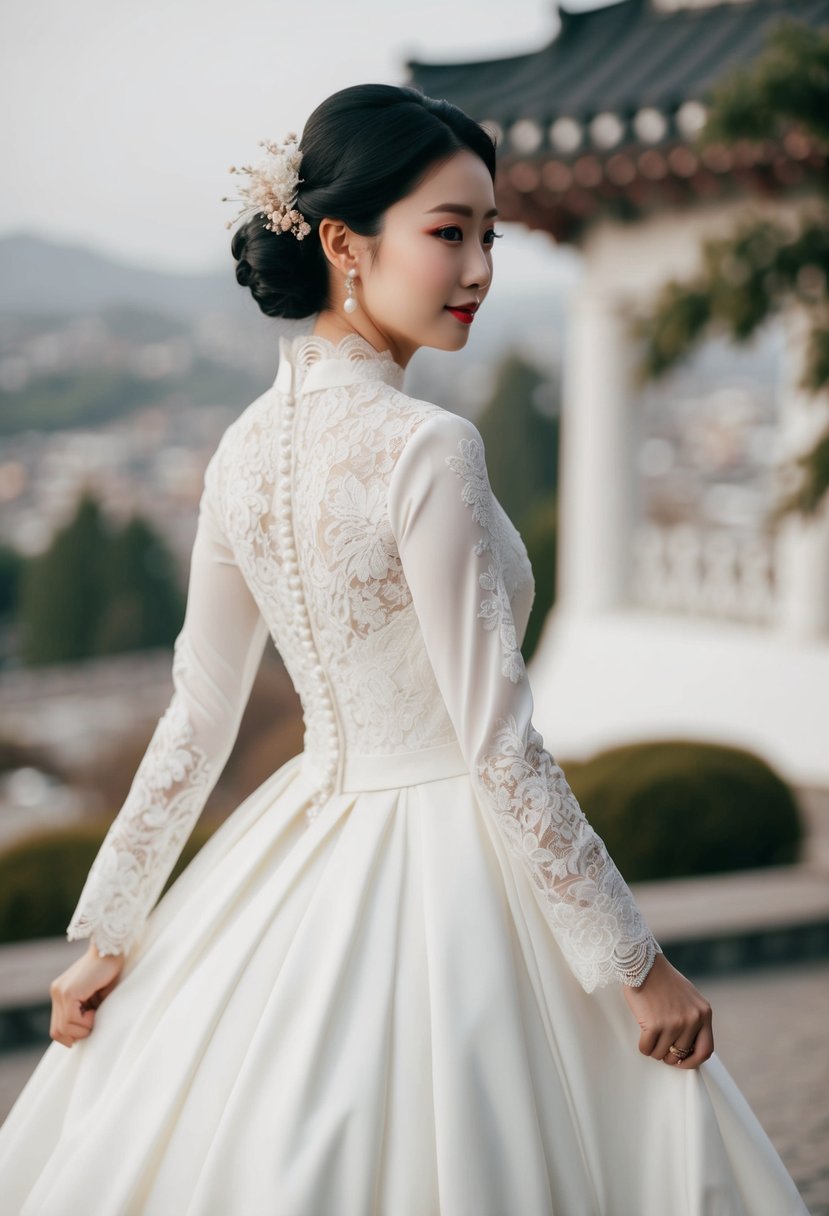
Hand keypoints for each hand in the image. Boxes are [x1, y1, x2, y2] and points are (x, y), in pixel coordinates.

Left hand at [49, 942, 125, 1047]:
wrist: (112, 948)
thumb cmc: (110, 970)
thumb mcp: (95, 995)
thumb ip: (85, 1010)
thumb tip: (82, 1033)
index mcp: (60, 993)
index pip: (57, 1028)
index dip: (74, 1034)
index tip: (91, 1024)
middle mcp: (56, 992)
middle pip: (57, 1032)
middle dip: (78, 1034)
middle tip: (94, 1020)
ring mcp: (60, 992)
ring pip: (63, 1029)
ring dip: (83, 1028)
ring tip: (96, 1012)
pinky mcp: (68, 992)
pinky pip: (71, 1020)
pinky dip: (85, 1022)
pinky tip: (96, 1008)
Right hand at [622, 951, 713, 1069]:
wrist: (644, 964)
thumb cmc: (663, 979)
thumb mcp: (689, 998)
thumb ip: (694, 1019)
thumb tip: (689, 1046)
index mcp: (704, 1013)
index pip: (706, 1050)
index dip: (693, 1061)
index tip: (681, 1062)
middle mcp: (692, 1020)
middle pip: (680, 1054)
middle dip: (669, 1056)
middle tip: (661, 1046)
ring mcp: (674, 1023)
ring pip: (662, 1054)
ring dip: (655, 1050)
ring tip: (650, 1035)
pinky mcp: (654, 1024)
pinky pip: (647, 1048)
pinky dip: (643, 1046)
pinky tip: (642, 1034)